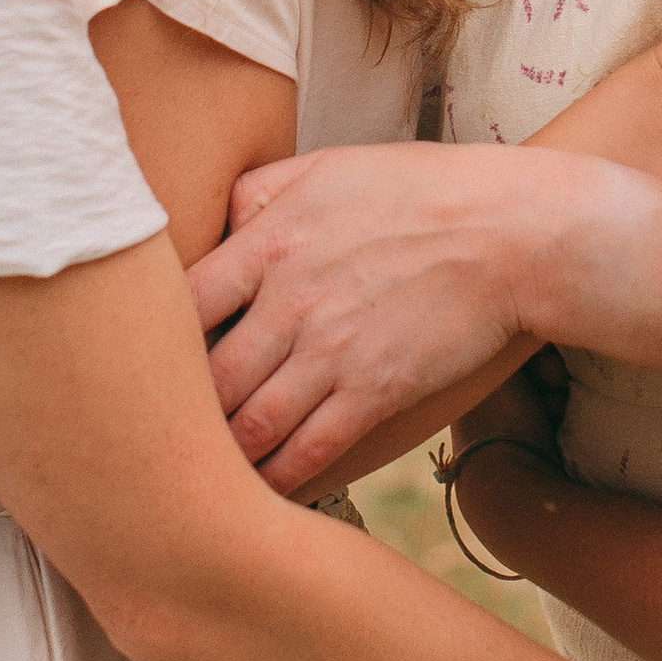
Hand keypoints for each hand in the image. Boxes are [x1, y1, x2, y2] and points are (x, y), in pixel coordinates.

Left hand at [188, 143, 609, 487]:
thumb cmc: (422, 190)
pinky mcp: (375, 392)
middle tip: (153, 436)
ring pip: (246, 426)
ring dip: (217, 456)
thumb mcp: (327, 166)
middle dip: (173, 412)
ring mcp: (331, 352)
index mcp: (268, 242)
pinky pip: (306, 453)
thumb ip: (256, 192)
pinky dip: (275, 480)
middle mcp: (289, 301)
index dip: (150, 342)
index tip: (146, 363)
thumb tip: (205, 220)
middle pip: (201, 378)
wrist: (515, 232)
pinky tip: (258, 493)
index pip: (177, 305)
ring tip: (195, 475)